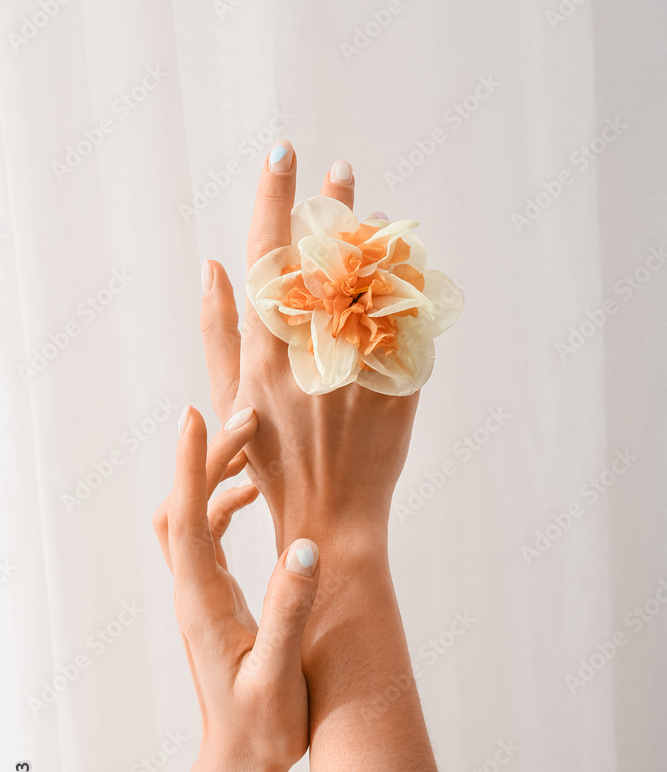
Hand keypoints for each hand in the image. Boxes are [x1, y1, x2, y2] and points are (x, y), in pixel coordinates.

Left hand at [153, 405, 319, 771]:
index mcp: (202, 602)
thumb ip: (290, 610)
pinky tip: (256, 503)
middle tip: (249, 420)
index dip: (192, 465)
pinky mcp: (214, 601)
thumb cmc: (262, 727)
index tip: (197, 415)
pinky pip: (208, 539)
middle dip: (206, 459)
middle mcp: (193, 592)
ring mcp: (200, 595)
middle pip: (181, 507)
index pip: (187, 518)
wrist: (240, 765)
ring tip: (256, 453)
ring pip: (191, 519)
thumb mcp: (279, 672)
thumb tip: (304, 548)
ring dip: (216, 480)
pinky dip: (225, 508)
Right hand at [199, 146, 417, 553]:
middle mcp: (315, 350)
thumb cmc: (267, 458)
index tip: (283, 153)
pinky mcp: (400, 384)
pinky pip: (410, 321)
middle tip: (342, 175)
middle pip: (331, 260)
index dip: (275, 197)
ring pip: (375, 284)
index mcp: (266, 350)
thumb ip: (217, 330)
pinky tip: (405, 272)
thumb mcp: (230, 397)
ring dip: (375, 245)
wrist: (331, 515)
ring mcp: (362, 365)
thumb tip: (213, 264)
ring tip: (377, 219)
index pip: (271, 255)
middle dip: (334, 208)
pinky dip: (407, 290)